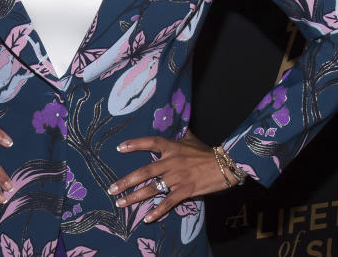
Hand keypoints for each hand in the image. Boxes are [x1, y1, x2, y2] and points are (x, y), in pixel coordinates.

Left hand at [108, 130, 232, 222]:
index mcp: (172, 147)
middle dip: (126, 181)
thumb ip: (181, 132)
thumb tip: (177, 119)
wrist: (225, 166)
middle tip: (112, 188)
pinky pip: (168, 203)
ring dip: (135, 197)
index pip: (150, 143)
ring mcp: (177, 178)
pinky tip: (147, 218)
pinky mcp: (185, 191)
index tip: (119, 148)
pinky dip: (157, 211)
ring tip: (121, 203)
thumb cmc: (207, 152)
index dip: (134, 144)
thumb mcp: (191, 139)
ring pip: (152, 188)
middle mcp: (171, 162)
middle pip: (144, 171)